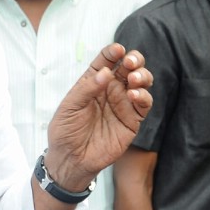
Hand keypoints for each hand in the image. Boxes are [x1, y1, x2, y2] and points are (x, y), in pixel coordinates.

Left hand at [44, 44, 152, 191]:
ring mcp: (123, 104)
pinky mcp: (132, 120)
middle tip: (130, 62)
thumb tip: (106, 72)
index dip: (113, 52)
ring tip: (133, 79)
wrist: (71, 159)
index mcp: (94, 82)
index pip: (106, 61)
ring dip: (142, 76)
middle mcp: (111, 90)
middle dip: (134, 60)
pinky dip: (143, 96)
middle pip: (129, 67)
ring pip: (141, 83)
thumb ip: (87, 89)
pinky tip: (134, 95)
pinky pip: (144, 104)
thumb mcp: (69, 107)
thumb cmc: (65, 131)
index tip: (117, 49)